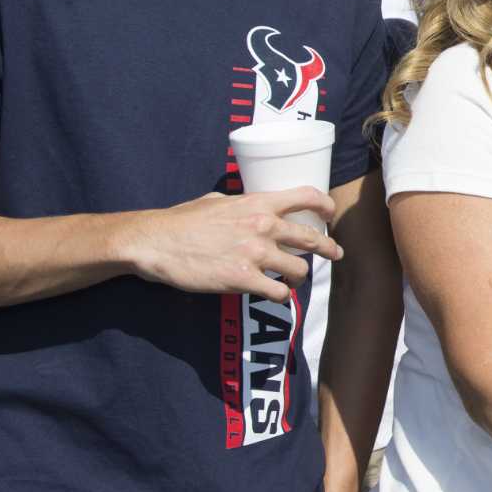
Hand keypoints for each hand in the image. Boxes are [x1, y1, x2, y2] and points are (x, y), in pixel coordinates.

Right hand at [119, 189, 342, 303]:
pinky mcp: (243, 279)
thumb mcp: (215, 201)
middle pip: (311, 239)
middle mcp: (263, 226)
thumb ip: (239, 203)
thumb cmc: (181, 220)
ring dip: (299, 277)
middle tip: (335, 253)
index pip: (306, 196)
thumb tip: (246, 206)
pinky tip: (275, 295)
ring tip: (293, 280)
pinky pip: (278, 292)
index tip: (330, 214)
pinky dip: (280, 295)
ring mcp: (255, 254)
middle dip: (328, 248)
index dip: (325, 205)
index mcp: (258, 203)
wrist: (156, 242)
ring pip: (299, 270)